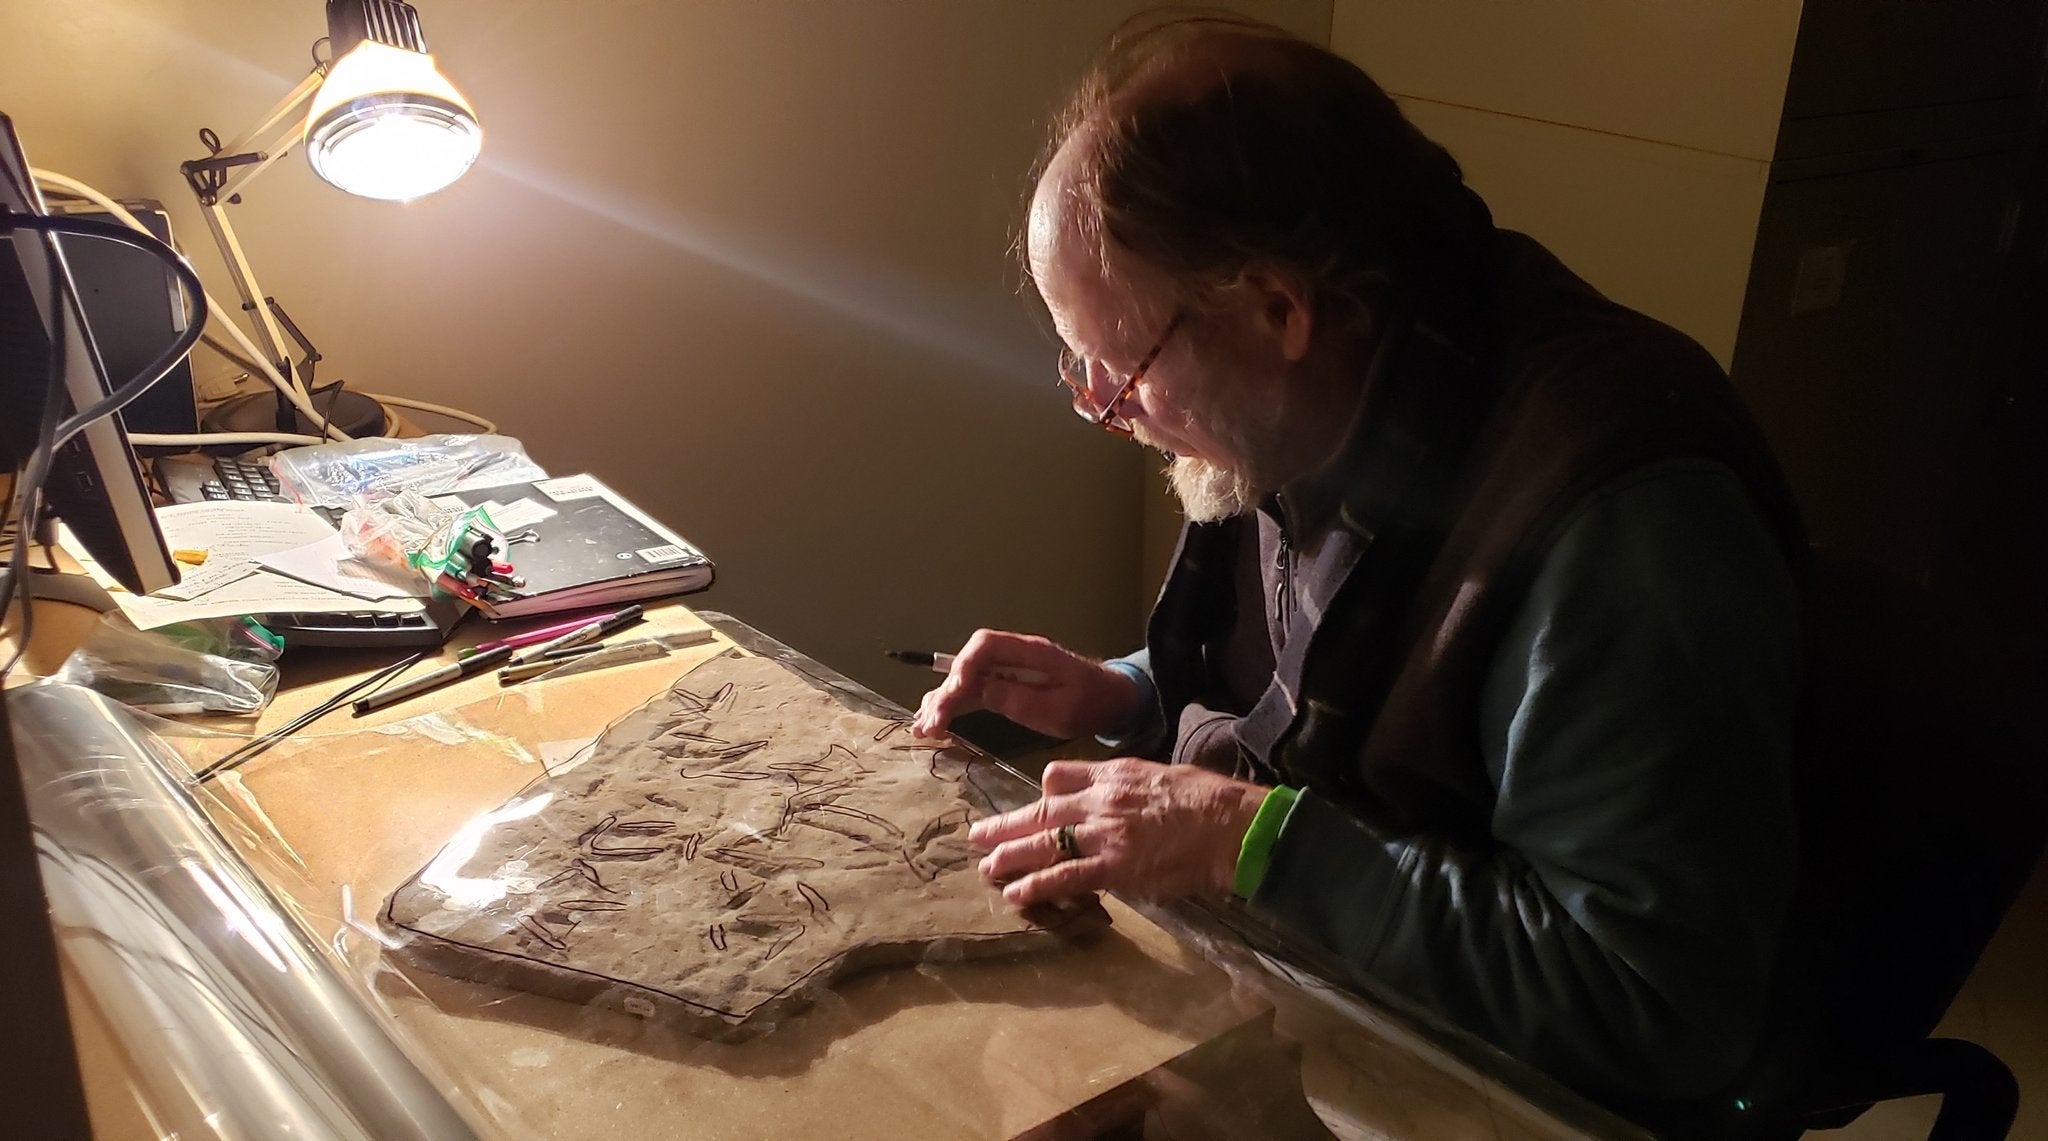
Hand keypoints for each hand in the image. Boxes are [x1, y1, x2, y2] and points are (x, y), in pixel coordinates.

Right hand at [910, 629, 1142, 740]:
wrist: (1111, 701)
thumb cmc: (1092, 703)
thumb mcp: (1062, 708)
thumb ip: (1022, 700)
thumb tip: (982, 692)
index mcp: (1031, 652)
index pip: (985, 645)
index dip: (964, 665)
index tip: (954, 694)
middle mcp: (1014, 656)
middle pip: (968, 663)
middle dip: (945, 691)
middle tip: (930, 722)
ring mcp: (1008, 670)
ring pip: (965, 679)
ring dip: (941, 701)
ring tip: (922, 728)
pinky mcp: (1005, 685)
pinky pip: (973, 691)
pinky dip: (952, 706)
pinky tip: (933, 723)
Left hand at [970, 758, 1268, 906]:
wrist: (1231, 824)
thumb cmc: (1207, 799)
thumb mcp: (1161, 774)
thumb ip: (1130, 786)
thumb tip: (1119, 801)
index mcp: (1111, 774)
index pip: (1058, 774)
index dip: (1042, 791)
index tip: (1034, 803)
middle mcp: (1099, 800)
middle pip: (1040, 810)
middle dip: (1006, 825)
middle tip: (977, 835)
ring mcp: (1104, 834)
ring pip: (1043, 843)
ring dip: (1010, 857)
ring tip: (986, 868)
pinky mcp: (1114, 868)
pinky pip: (1065, 877)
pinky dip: (1037, 887)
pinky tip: (1016, 896)